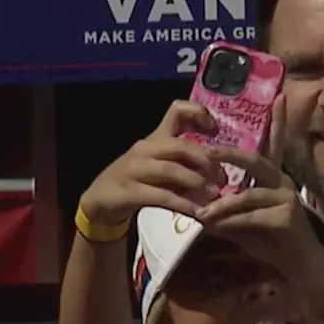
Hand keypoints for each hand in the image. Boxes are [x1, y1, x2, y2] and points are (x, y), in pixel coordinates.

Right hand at [78, 100, 223, 226]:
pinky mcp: (129, 191)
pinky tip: (197, 212)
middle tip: (223, 179)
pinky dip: (183, 204)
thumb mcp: (160, 165)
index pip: (176, 110)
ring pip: (172, 170)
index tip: (215, 131)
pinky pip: (162, 196)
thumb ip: (183, 162)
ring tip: (214, 196)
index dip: (198, 114)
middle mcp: (145, 148)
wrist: (100, 201)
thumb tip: (219, 169)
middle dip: (206, 162)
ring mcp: (135, 169)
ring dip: (197, 183)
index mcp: (155, 137)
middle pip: (181, 146)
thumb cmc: (136, 181)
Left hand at [193, 96, 323, 281]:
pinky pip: (252, 215)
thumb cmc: (275, 244)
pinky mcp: (287, 217)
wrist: (302, 269)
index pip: (275, 145)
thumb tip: (200, 209)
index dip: (278, 121)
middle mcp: (283, 182)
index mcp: (276, 178)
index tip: (278, 97)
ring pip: (248, 194)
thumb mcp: (246, 225)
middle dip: (230, 155)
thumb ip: (227, 214)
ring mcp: (287, 199)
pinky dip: (231, 221)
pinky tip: (215, 226)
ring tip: (200, 211)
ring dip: (222, 204)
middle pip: (256, 160)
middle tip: (206, 152)